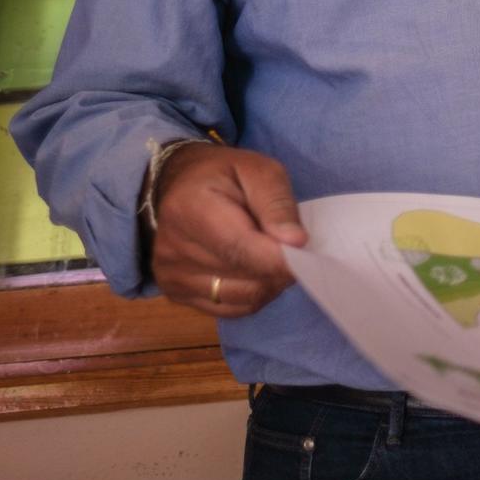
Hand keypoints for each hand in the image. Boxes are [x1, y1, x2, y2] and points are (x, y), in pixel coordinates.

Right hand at [150, 144, 305, 316]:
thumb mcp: (259, 171)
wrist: (180, 187)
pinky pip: (231, 309)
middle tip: (297, 250)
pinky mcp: (177, 294)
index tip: (308, 255)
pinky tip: (259, 272)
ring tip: (276, 257)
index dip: (279, 259)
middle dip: (280, 268)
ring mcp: (171, 276)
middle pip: (244, 276)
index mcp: (189, 210)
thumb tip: (295, 242)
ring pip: (242, 298)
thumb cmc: (225, 175)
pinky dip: (255, 295)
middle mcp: (172, 250)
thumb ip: (277, 204)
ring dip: (270, 283)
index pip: (239, 249)